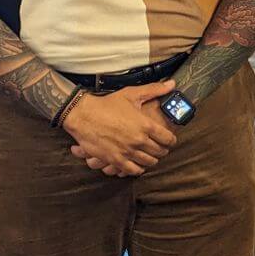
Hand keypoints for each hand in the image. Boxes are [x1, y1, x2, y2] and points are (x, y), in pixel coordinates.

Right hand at [62, 81, 177, 176]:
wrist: (83, 115)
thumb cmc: (107, 104)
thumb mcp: (132, 94)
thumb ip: (154, 90)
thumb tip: (171, 84)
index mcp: (146, 125)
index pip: (168, 138)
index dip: (171, 140)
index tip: (170, 140)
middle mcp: (139, 140)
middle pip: (159, 152)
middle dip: (162, 150)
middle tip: (161, 148)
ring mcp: (127, 151)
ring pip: (148, 162)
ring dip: (152, 160)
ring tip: (151, 157)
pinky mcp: (115, 159)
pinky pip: (132, 170)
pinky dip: (138, 170)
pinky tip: (138, 166)